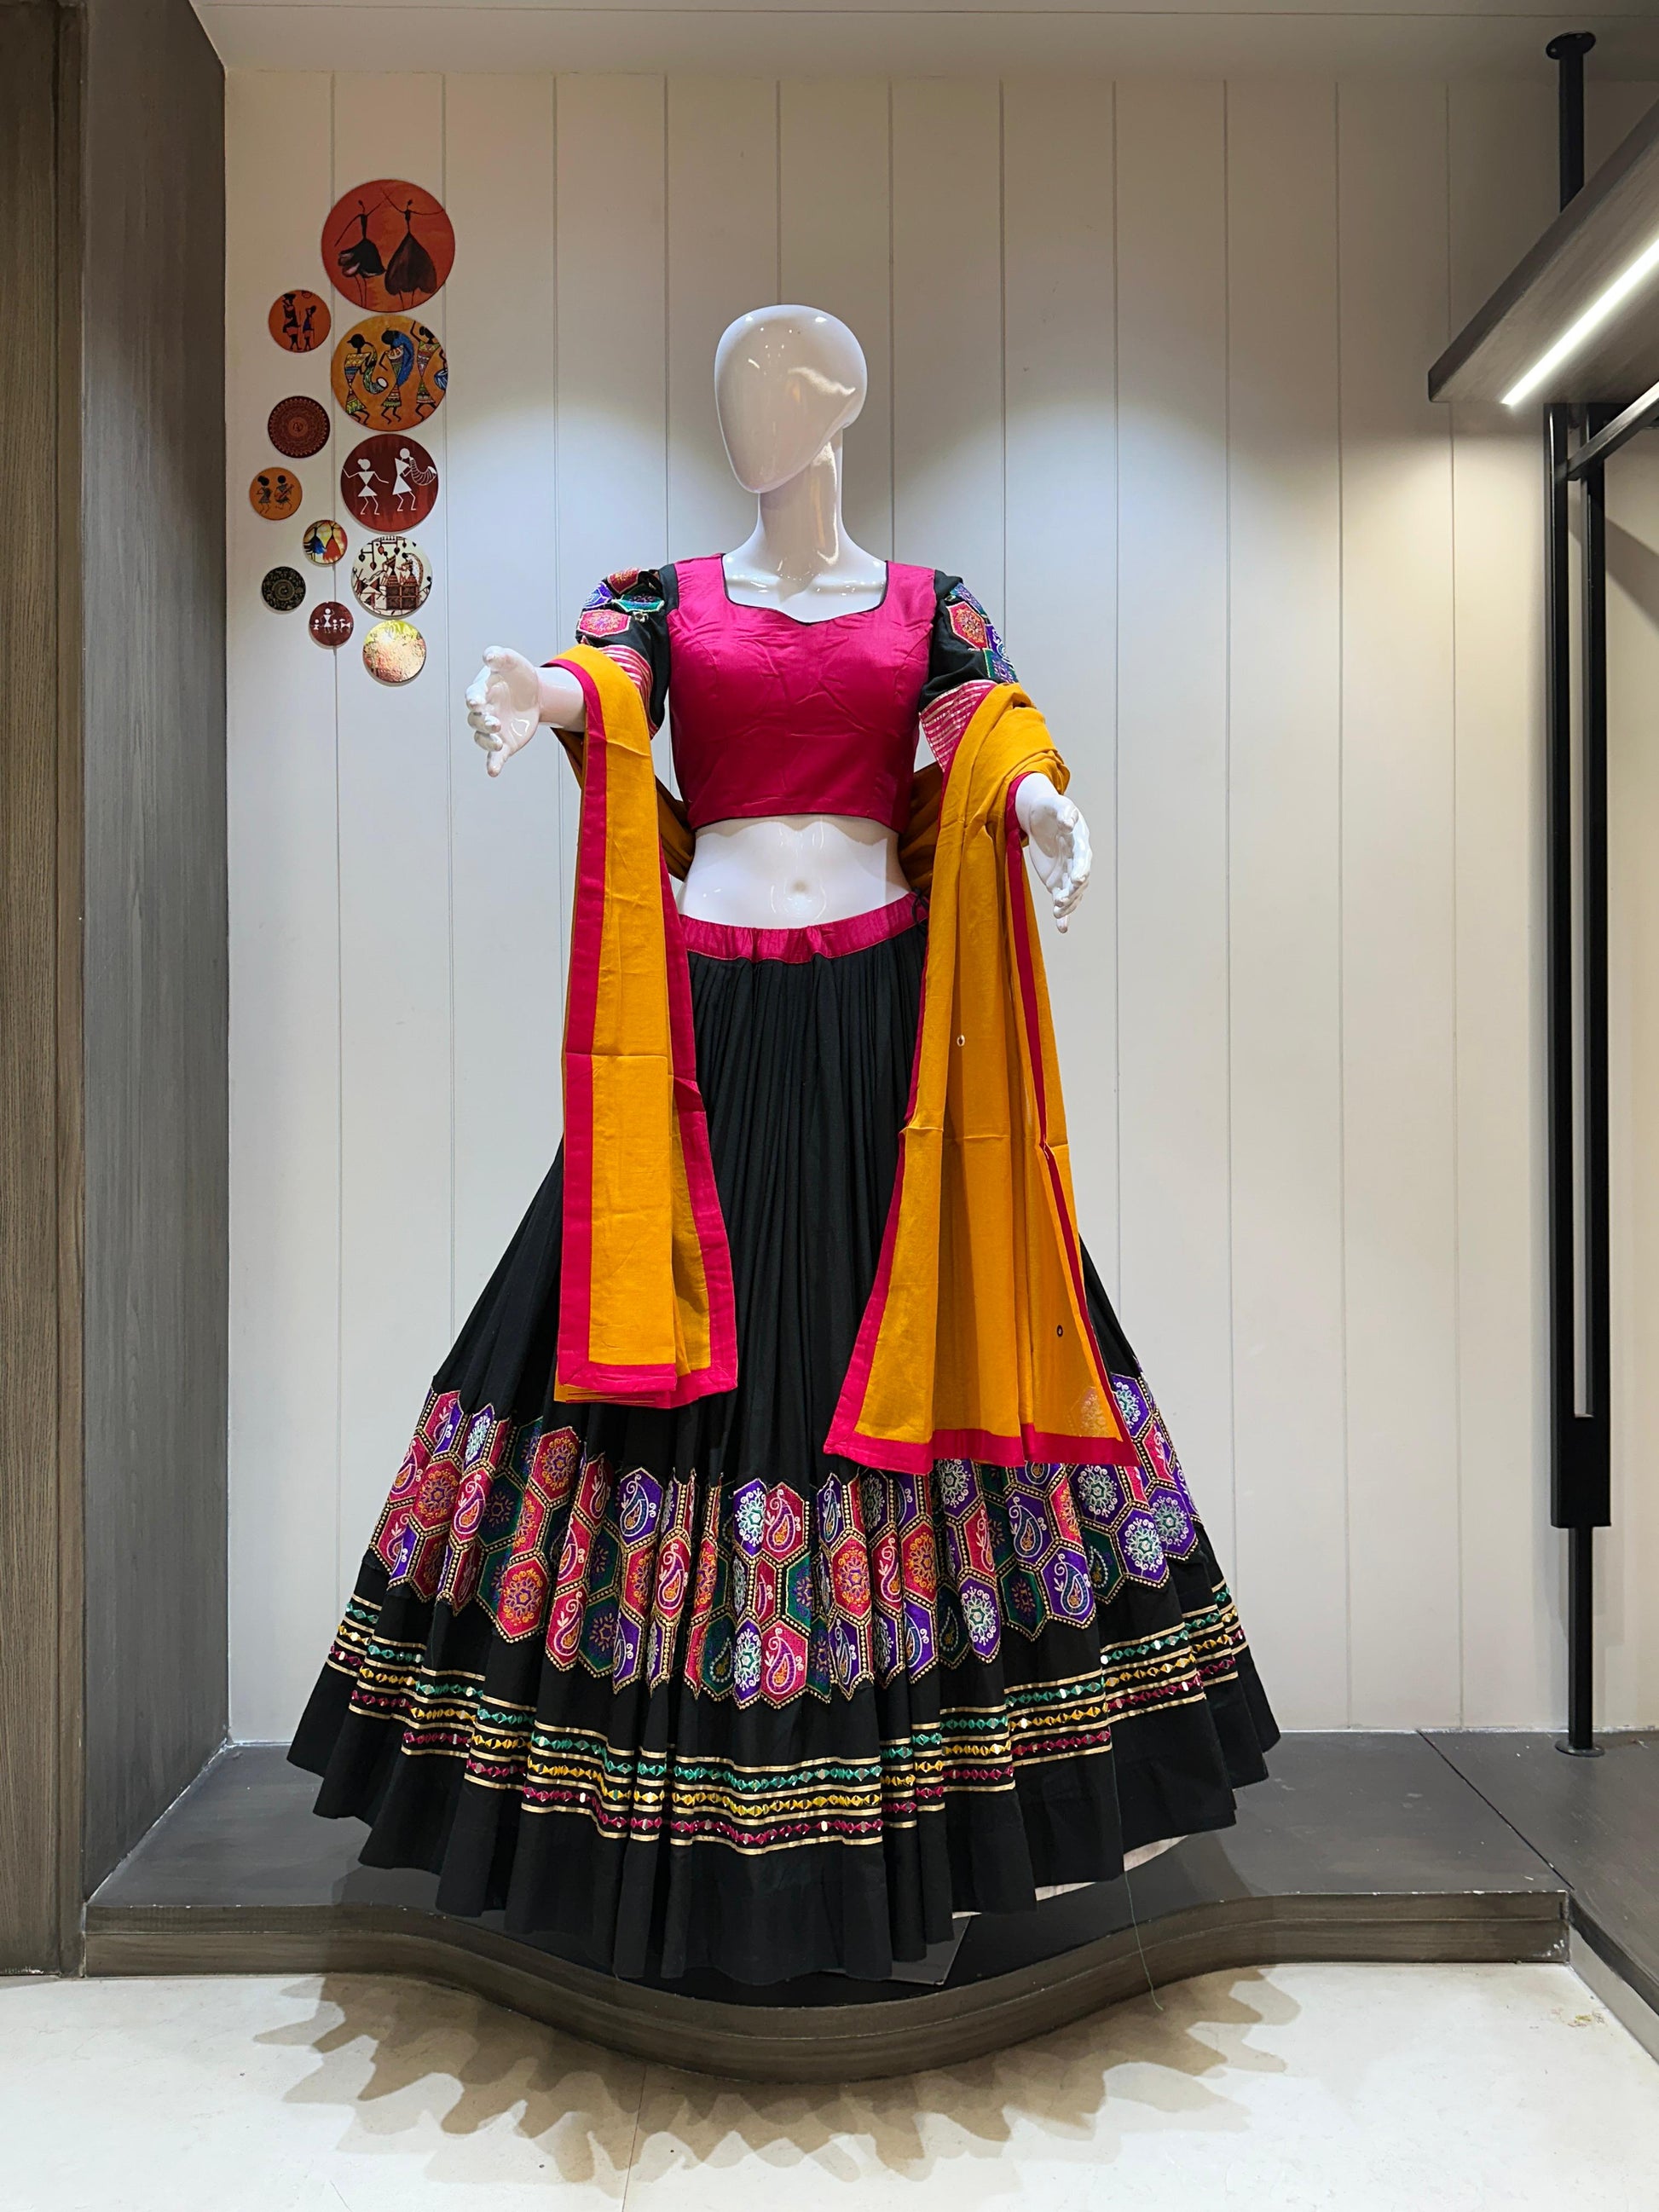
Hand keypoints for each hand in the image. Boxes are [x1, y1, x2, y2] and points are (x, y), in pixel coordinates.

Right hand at [466, 646, 539, 777]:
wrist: (537, 694)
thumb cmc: (519, 676)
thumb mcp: (513, 662)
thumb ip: (501, 657)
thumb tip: (489, 656)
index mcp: (482, 691)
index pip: (473, 696)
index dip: (474, 699)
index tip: (476, 702)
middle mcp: (483, 711)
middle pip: (476, 720)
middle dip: (484, 722)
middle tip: (495, 723)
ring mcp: (492, 729)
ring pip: (482, 738)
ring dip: (487, 741)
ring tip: (498, 742)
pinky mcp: (503, 743)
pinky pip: (495, 756)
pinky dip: (493, 764)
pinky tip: (493, 772)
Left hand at [1014, 773, 1090, 932]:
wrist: (1040, 818)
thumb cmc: (1050, 808)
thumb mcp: (1056, 804)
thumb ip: (1064, 812)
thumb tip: (1069, 823)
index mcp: (1080, 842)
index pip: (1084, 858)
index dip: (1082, 868)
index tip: (1077, 878)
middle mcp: (1078, 859)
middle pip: (1080, 879)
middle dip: (1073, 890)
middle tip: (1062, 899)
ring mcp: (1068, 872)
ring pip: (1072, 893)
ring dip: (1067, 904)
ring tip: (1057, 911)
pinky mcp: (1057, 882)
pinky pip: (1061, 900)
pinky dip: (1063, 915)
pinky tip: (1062, 928)